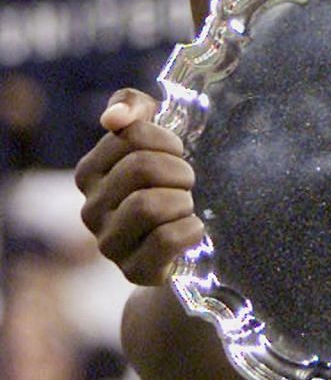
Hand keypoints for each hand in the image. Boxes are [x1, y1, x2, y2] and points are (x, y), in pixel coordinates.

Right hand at [74, 88, 203, 285]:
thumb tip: (114, 115)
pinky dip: (191, 230)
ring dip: (183, 200)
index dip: (167, 140)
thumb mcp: (154, 137)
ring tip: (185, 206)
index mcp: (90, 172)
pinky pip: (166, 240)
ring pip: (149, 205)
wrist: (181, 242)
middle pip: (141, 167)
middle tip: (186, 182)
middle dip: (178, 170)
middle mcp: (90, 209)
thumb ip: (133, 109)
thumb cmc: (167, 182)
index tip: (176, 153)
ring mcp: (109, 244)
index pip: (130, 135)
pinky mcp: (133, 271)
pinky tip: (193, 229)